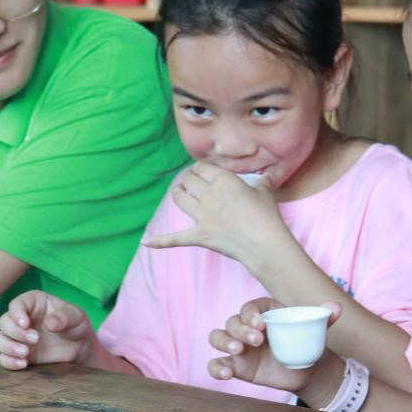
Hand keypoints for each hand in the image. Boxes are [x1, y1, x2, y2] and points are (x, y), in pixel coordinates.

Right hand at [0, 290, 94, 369]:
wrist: (79, 348)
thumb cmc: (76, 326)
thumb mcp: (76, 317)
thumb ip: (64, 317)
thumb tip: (49, 323)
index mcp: (33, 303)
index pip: (16, 304)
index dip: (17, 314)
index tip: (26, 324)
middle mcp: (21, 319)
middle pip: (4, 322)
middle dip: (16, 332)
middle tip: (35, 340)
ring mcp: (18, 337)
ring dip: (8, 347)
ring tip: (26, 354)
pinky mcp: (18, 354)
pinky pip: (3, 358)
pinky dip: (9, 362)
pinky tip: (23, 364)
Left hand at [141, 162, 289, 266]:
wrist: (265, 243)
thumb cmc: (266, 216)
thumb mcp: (265, 192)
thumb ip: (263, 181)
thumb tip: (267, 175)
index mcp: (223, 180)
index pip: (202, 168)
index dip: (200, 169)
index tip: (203, 172)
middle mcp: (209, 195)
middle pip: (189, 180)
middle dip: (189, 179)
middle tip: (193, 182)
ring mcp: (202, 216)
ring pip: (180, 198)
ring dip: (178, 193)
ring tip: (180, 193)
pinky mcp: (199, 235)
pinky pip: (175, 238)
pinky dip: (159, 241)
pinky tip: (145, 243)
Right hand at [207, 297, 341, 393]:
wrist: (306, 369)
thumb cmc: (306, 342)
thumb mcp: (316, 329)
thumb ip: (325, 317)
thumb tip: (336, 307)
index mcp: (263, 312)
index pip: (249, 308)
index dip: (251, 314)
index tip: (262, 324)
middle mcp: (246, 326)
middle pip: (232, 321)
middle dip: (240, 329)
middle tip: (258, 340)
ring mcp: (239, 346)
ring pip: (217, 337)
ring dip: (223, 341)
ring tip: (238, 350)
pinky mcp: (236, 366)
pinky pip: (216, 363)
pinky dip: (216, 367)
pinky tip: (225, 373)